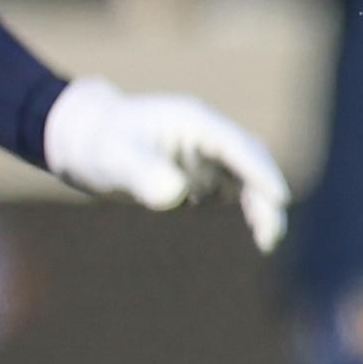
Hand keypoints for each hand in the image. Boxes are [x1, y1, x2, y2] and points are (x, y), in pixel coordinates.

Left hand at [42, 79, 290, 251]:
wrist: (83, 142)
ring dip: (261, 206)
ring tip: (267, 242)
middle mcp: (208, 136)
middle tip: (271, 234)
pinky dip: (248, 209)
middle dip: (267, 195)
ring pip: (248, 179)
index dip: (261, 172)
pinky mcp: (203, 173)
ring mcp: (208, 154)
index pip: (239, 147)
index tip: (280, 199)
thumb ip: (144, 174)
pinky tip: (252, 233)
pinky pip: (235, 190)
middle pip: (252, 163)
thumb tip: (175, 194)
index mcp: (194, 122)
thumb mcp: (115, 160)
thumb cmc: (97, 145)